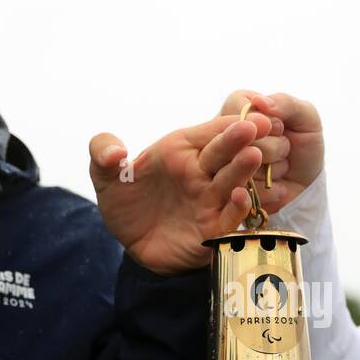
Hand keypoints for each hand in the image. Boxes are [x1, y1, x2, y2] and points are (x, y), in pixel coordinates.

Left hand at [89, 97, 284, 274]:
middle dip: (240, 139)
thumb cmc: (125, 202)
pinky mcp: (212, 228)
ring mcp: (209, 199)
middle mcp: (201, 171)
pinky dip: (237, 208)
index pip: (210, 131)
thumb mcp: (104, 175)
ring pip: (232, 181)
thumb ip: (102, 152)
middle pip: (225, 152)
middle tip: (257, 127)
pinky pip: (230, 217)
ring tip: (253, 156)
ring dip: (243, 169)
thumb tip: (115, 152)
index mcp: (181, 149)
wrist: (131, 244)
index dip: (228, 122)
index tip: (247, 115)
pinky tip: (240, 196)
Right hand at [218, 90, 323, 215]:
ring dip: (273, 168)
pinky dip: (269, 188)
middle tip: (286, 148)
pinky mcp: (227, 189)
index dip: (267, 123)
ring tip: (282, 165)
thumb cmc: (304, 145)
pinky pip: (243, 189)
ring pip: (239, 166)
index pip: (238, 110)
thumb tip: (258, 101)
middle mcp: (222, 132)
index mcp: (237, 106)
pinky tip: (277, 184)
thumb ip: (285, 103)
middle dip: (272, 147)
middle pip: (236, 140)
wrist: (307, 184)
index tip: (281, 128)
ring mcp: (221, 162)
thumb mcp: (306, 118)